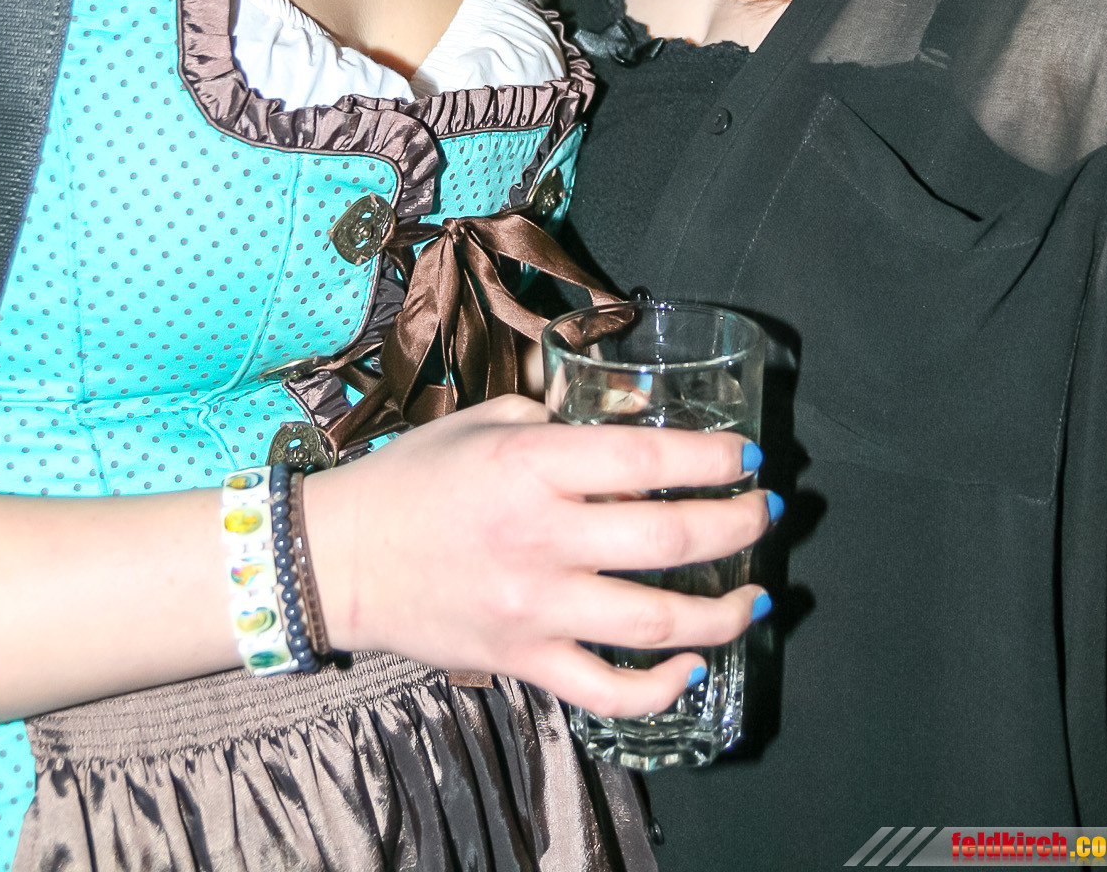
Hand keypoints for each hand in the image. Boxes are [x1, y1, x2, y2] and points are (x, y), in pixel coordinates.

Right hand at [303, 394, 771, 715]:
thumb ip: (558, 416)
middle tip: (766, 513)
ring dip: (722, 611)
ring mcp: (533, 607)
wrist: (341, 556)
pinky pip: (607, 689)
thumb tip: (633, 417)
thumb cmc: (415, 478)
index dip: (712, 457)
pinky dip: (661, 687)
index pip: (647, 458)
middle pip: (668, 537)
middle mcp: (540, 536)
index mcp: (531, 464)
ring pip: (654, 620)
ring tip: (756, 595)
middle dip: (737, 525)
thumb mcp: (485, 420)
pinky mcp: (522, 661)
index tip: (748, 455)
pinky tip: (693, 666)